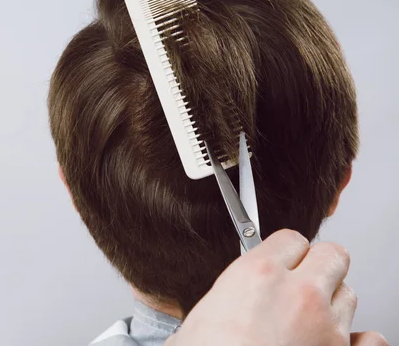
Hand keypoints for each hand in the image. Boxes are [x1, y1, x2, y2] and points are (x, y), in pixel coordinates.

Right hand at [166, 230, 387, 345]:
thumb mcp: (203, 315)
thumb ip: (228, 296)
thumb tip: (222, 307)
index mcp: (259, 273)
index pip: (290, 239)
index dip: (284, 252)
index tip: (279, 261)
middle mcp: (299, 293)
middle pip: (331, 255)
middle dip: (318, 265)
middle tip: (301, 281)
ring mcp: (327, 326)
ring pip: (348, 294)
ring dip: (332, 302)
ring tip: (309, 319)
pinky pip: (372, 339)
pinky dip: (363, 341)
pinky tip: (343, 342)